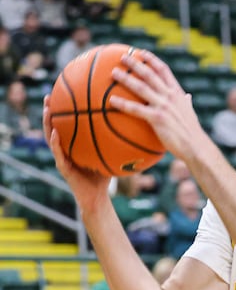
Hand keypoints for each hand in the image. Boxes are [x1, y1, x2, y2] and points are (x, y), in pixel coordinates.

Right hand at [43, 95, 111, 210]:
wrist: (98, 198)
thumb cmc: (106, 174)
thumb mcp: (113, 153)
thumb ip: (118, 140)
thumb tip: (136, 123)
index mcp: (74, 144)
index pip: (68, 122)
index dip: (65, 109)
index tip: (65, 91)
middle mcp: (65, 149)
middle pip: (55, 126)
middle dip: (51, 111)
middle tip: (49, 94)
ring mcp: (62, 158)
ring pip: (50, 137)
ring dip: (47, 123)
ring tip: (46, 109)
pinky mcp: (63, 169)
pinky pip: (58, 154)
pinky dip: (55, 143)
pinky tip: (55, 133)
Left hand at [108, 51, 212, 162]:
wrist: (195, 145)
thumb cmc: (191, 131)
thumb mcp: (190, 112)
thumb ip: (186, 102)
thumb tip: (188, 97)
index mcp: (177, 93)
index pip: (164, 71)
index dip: (153, 60)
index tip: (142, 53)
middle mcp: (170, 96)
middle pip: (150, 75)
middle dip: (136, 64)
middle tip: (123, 57)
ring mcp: (164, 106)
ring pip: (141, 88)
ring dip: (126, 79)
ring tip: (114, 72)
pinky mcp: (157, 118)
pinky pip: (136, 109)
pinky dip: (123, 104)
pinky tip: (111, 100)